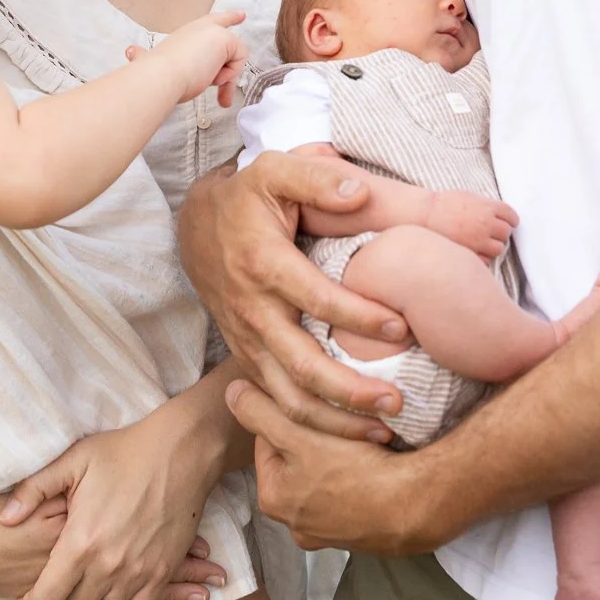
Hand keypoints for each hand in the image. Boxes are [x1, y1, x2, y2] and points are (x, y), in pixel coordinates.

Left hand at [0, 419, 227, 599]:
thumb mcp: (73, 461)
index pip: (45, 599)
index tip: (28, 596)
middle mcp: (108, 565)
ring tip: (80, 596)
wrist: (179, 452)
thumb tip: (4, 519)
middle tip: (53, 595)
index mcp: (81, 541)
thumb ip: (33, 491)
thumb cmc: (123, 452)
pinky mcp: (163, 571)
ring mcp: (138, 572)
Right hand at [131, 10, 247, 107]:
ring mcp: (214, 31)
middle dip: (232, 62)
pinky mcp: (225, 38)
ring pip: (233, 57)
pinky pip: (239, 61)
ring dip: (223, 76)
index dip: (228, 18)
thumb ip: (143, 57)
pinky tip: (211, 77)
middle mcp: (201, 28)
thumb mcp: (153, 62)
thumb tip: (129, 51)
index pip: (212, 22)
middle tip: (228, 89)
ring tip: (206, 83)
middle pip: (229, 37)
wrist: (159, 76)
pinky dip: (228, 75)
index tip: (242, 15)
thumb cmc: (155, 74)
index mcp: (186, 34)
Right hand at [177, 153, 407, 437]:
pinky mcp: (247, 358)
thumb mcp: (274, 170)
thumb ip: (317, 177)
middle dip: (350, 391)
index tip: (402, 327)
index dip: (360, 317)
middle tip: (397, 402)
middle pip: (301, 367)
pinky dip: (313, 424)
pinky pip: (277, 401)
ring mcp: (247, 340)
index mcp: (263, 264)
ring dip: (334, 421)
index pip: (316, 300)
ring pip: (287, 397)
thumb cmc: (247, 197)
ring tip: (382, 430)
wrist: (197, 227)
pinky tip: (351, 430)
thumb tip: (359, 192)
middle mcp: (252, 310)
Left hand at [226, 379, 450, 554]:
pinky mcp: (358, 533)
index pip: (269, 439)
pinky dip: (356, 477)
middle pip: (295, 459)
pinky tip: (372, 462)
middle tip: (338, 419)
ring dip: (335, 454)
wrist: (417, 506)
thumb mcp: (298, 436)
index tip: (313, 401)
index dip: (289, 412)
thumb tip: (231, 394)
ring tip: (358, 438)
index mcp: (273, 499)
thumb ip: (261, 414)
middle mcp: (295, 523)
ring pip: (323, 476)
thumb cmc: (355, 471)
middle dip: (312, 436)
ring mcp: (328, 532)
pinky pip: (348, 493)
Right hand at [426, 190, 517, 260]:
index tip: (510, 222)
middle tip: (492, 232)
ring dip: (493, 246)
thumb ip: (486, 205)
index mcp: (488, 207)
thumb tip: (498, 213)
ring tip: (483, 243)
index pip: (511, 215)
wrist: (425, 215)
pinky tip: (475, 251)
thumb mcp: (469, 196)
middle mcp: (487, 224)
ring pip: (499, 249)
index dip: (511, 219)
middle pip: (506, 233)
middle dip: (501, 233)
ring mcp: (479, 241)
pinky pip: (486, 260)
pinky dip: (483, 257)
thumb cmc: (443, 204)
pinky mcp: (471, 253)